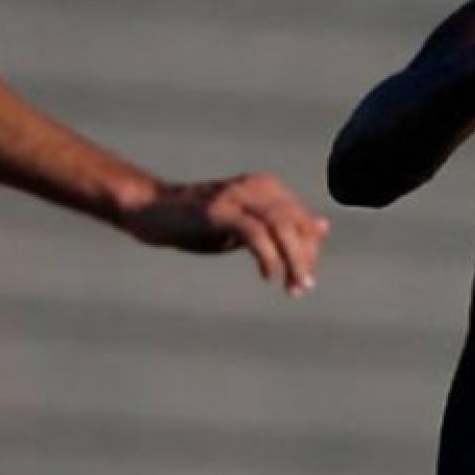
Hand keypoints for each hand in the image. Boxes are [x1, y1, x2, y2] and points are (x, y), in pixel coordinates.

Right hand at [121, 172, 329, 296]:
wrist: (150, 209)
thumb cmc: (199, 221)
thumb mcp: (247, 224)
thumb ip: (283, 226)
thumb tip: (323, 226)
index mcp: (269, 188)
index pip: (303, 221)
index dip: (310, 251)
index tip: (303, 281)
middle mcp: (258, 186)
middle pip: (297, 223)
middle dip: (305, 258)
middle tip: (302, 288)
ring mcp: (238, 196)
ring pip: (281, 226)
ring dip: (292, 259)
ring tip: (292, 287)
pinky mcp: (219, 209)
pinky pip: (255, 232)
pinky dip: (268, 256)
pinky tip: (267, 276)